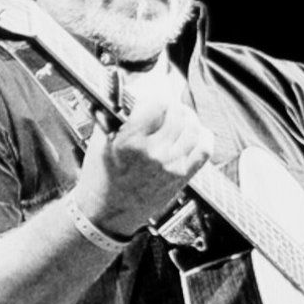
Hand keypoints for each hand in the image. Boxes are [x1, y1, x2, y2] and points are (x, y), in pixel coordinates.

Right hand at [73, 95, 213, 237]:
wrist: (106, 214)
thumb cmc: (100, 178)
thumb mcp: (99, 140)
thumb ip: (115, 112)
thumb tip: (131, 89)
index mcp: (130, 142)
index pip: (157, 104)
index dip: (155, 95)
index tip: (153, 95)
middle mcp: (154, 153)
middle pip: (177, 113)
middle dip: (171, 104)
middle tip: (166, 104)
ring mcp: (171, 166)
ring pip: (193, 128)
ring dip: (187, 117)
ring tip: (179, 116)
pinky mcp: (182, 176)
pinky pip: (204, 150)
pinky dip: (203, 136)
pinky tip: (195, 132)